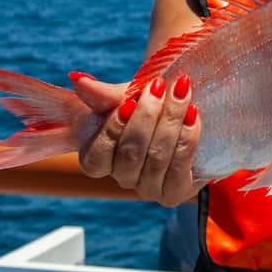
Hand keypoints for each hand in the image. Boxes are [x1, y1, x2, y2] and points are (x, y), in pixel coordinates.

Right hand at [72, 72, 201, 206]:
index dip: (113, 130)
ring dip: (170, 121)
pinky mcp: (176, 191)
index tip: (128, 102)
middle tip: (159, 86)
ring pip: (157, 159)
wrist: (181, 109)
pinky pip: (179, 169)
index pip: (97, 157)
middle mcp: (122, 178)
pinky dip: (187, 138)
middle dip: (147, 117)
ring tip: (182, 93)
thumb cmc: (146, 103)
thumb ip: (102, 94)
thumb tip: (78, 79)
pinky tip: (193, 114)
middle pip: (130, 155)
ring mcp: (149, 188)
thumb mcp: (124, 95)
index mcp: (99, 160)